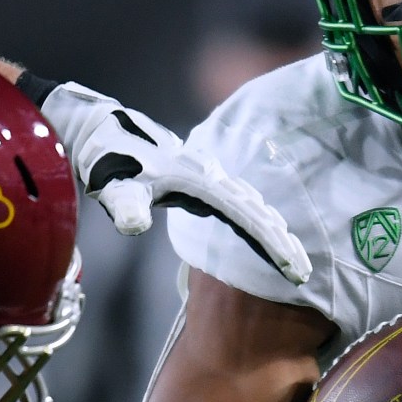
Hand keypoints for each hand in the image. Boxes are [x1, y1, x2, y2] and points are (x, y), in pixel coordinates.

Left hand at [38, 82, 309, 284]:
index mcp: (198, 181)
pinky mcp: (196, 178)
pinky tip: (260, 227)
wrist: (96, 130)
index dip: (273, 244)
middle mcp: (208, 176)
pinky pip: (235, 200)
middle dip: (281, 241)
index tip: (296, 270)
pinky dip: (253, 217)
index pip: (247, 217)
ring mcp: (204, 176)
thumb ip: (125, 205)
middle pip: (255, 211)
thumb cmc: (105, 157)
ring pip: (248, 203)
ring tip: (292, 256)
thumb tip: (133, 225)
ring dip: (270, 229)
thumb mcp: (113, 186)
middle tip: (304, 271)